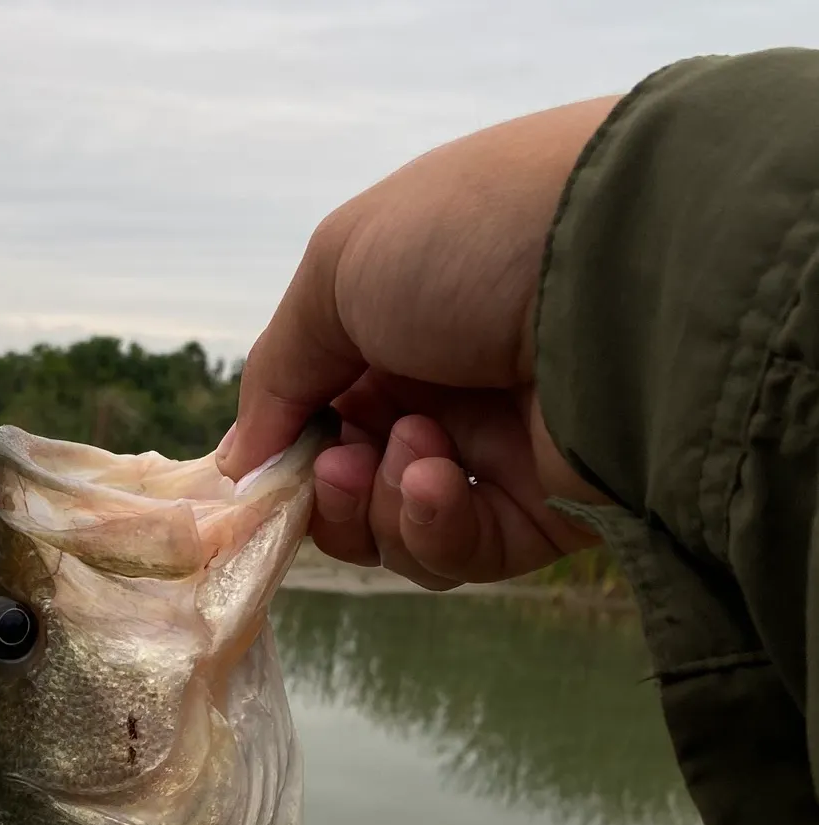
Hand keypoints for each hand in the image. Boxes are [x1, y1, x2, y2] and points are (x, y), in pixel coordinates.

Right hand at [218, 98, 618, 588]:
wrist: (617, 268)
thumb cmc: (467, 239)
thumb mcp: (336, 269)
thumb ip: (276, 371)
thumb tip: (241, 462)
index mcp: (398, 325)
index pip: (320, 412)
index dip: (286, 448)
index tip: (261, 472)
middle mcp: (445, 389)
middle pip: (350, 485)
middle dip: (328, 489)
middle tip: (338, 467)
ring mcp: (494, 454)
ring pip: (394, 530)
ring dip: (379, 503)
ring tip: (410, 453)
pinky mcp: (542, 513)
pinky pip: (458, 552)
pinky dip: (432, 526)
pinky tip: (442, 480)